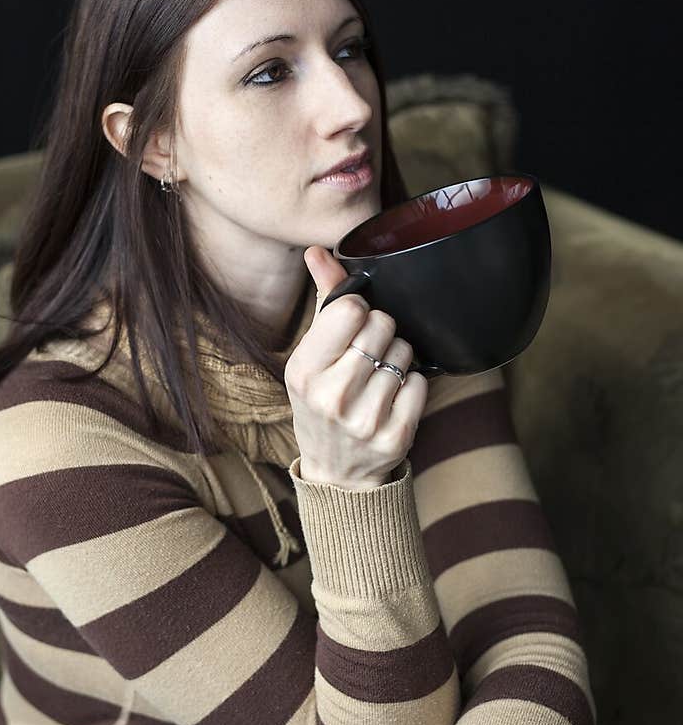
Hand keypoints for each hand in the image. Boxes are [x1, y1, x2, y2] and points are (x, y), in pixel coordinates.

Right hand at [285, 246, 428, 489]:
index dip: (359, 312)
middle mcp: (331, 397)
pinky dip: (412, 386)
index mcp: (304, 371)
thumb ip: (323, 302)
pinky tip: (392, 399)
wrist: (336, 473)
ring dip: (398, 359)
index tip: (353, 328)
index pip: (350, 310)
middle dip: (381, 333)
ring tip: (377, 379)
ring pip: (404, 354)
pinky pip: (420, 384)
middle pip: (382, 326)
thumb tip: (319, 251)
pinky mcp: (395, 437)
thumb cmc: (322, 403)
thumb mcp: (310, 358)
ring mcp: (364, 420)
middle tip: (367, 355)